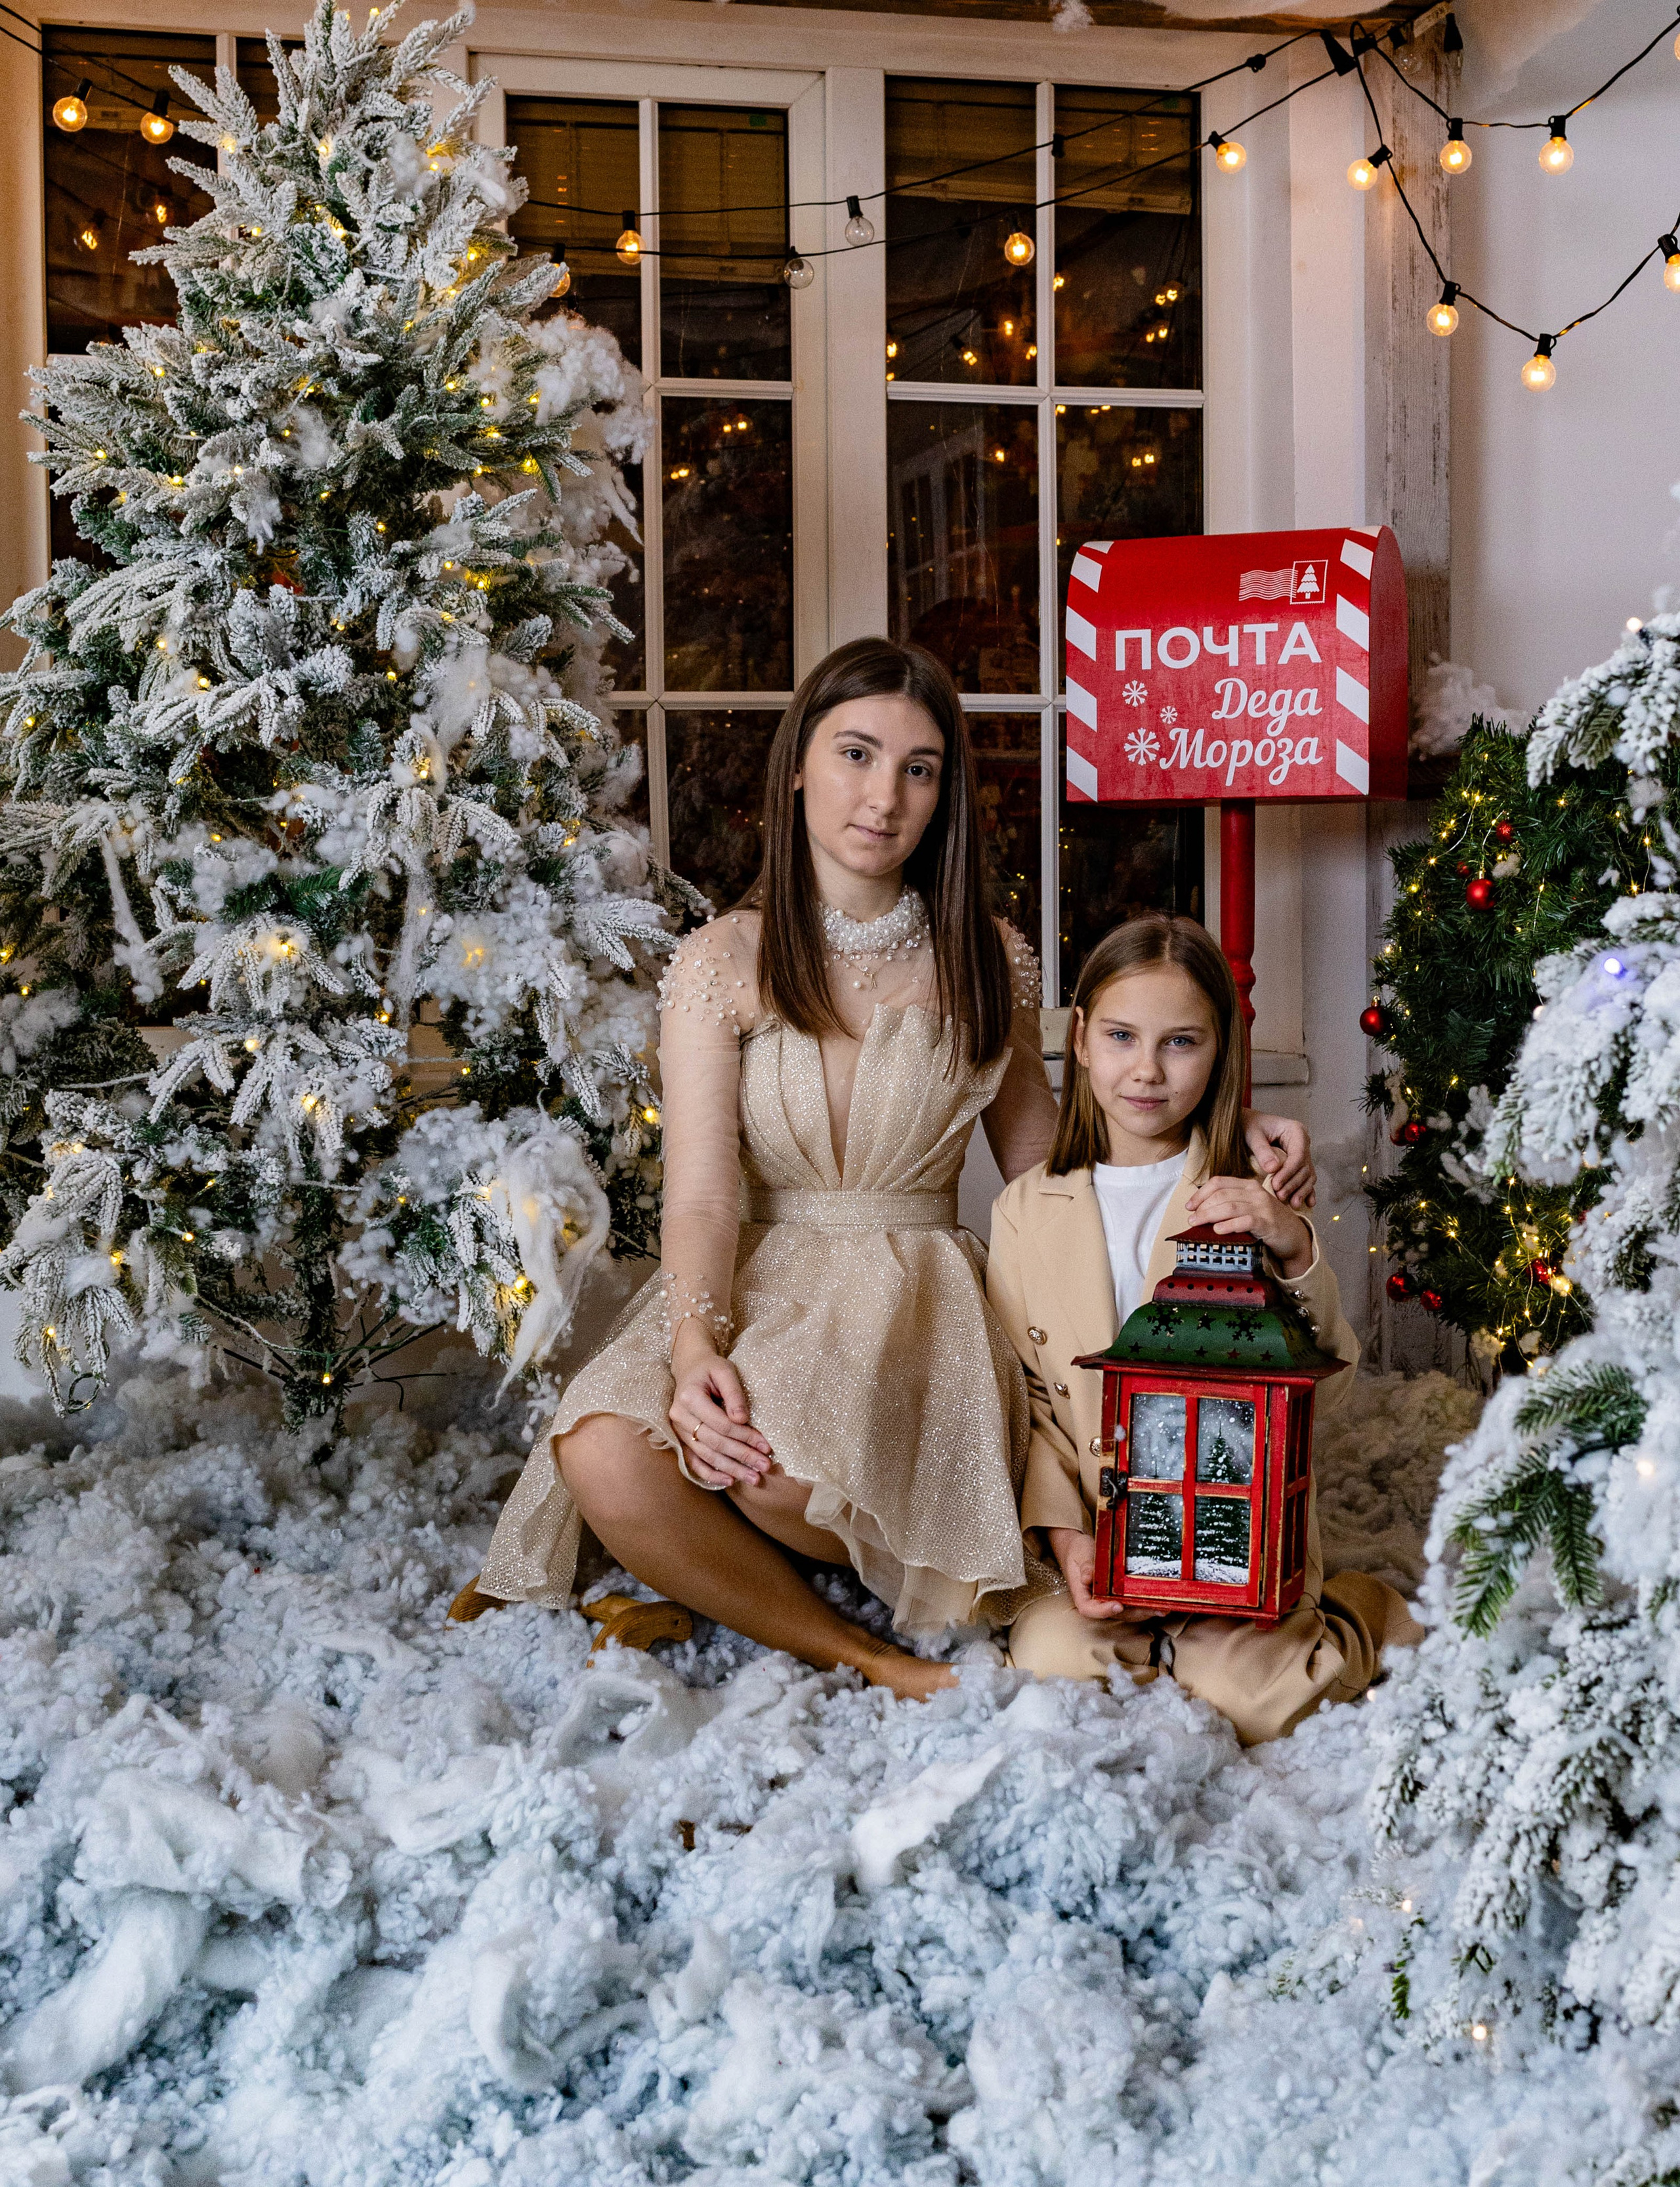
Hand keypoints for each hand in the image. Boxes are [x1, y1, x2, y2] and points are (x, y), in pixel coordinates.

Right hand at [669, 1325, 771, 1488]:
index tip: (766, 1446)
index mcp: (690, 1397)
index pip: (721, 1424)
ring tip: (753, 1478)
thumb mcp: (725, 1371)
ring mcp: (678, 1430)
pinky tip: (729, 1480)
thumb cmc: (711, 1369)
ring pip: (706, 1455)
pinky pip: (694, 1461)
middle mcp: (679, 1416)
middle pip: (715, 1443)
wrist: (690, 1368)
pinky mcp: (681, 1439)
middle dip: (742, 1456)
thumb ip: (734, 1394)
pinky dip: (711, 1473)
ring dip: (731, 1469)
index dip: (745, 1436)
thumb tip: (743, 1420)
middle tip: (765, 1467)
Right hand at [1047, 1527, 1155, 1623]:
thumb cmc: (1078, 1551)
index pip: (1089, 1609)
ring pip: (1126, 1612)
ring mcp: (1107, 1601)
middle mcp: (1095, 1602)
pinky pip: (1130, 1604)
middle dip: (1135, 1613)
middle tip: (1154, 1608)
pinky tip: (1160, 1602)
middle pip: (1114, 1614)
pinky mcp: (1117, 1596)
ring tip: (1164, 1607)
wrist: (1078, 1548)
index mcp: (1082, 1595)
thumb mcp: (1080, 1555)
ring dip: (1144, 1611)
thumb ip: (1086, 1566)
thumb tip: (1088, 1577)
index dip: (1104, 1611)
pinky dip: (1144, 1604)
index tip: (1118, 1606)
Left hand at [1185, 1175, 1312, 1276]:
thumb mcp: (1249, 1207)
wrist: (1293, 1236)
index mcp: (1249, 1185)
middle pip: (1221, 1195)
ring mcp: (1263, 1207)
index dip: (1200, 1193)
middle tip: (1191, 1219)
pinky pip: (1245, 1221)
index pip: (1219, 1182)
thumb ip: (1231, 1203)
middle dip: (1202, 1207)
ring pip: (1230, 1206)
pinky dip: (1228, 1225)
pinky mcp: (1268, 1223)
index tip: (1189, 1206)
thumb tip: (1201, 1210)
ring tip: (1197, 1224)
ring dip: (1209, 1215)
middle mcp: (1255, 1192)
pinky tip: (1218, 1230)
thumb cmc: (1267, 1222)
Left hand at [1243, 1111, 1314, 1206]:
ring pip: (1308, 1175)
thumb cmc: (1250, 1126)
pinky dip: (1307, 1191)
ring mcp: (1303, 1153)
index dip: (1288, 1172)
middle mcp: (1303, 1142)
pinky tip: (1308, 1203)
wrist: (1249, 1124)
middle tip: (1280, 1197)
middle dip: (1294, 1184)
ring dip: (1302, 1191)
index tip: (1275, 1184)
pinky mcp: (1299, 1163)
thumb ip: (1262, 1151)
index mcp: (1296, 1131)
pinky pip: (1306, 1178)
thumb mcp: (1253, 1135)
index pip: (1298, 1155)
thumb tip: (1273, 1169)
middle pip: (1304, 1167)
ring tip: (1293, 1205)